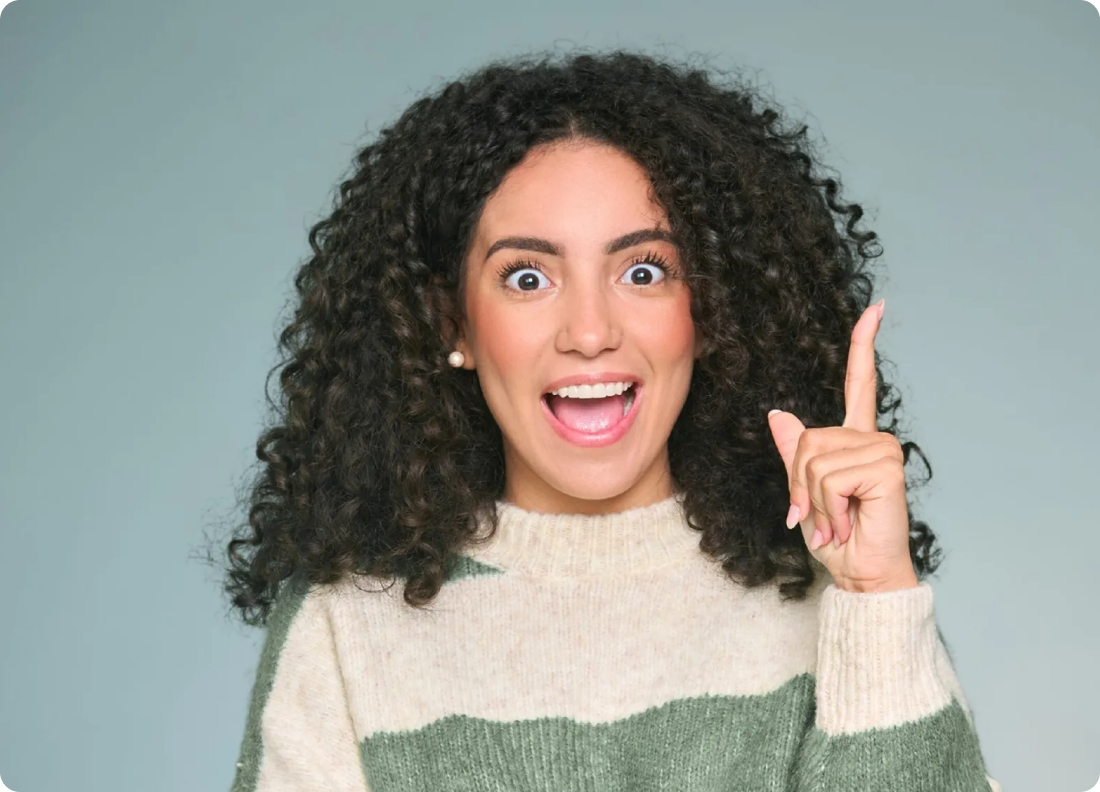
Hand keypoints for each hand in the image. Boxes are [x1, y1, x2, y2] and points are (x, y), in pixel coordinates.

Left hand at [766, 300, 918, 593]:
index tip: (876, 308)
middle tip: (820, 515)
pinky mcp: (886, 465)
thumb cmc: (837, 537)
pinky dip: (827, 505)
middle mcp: (873, 438)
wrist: (860, 573)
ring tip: (837, 520)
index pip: (860, 383)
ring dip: (814, 501)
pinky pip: (828, 475)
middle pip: (805, 441)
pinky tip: (848, 520)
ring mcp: (883, 449)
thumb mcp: (805, 493)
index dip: (863, 346)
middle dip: (799, 485)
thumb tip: (778, 414)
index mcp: (855, 439)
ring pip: (813, 460)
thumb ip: (794, 454)